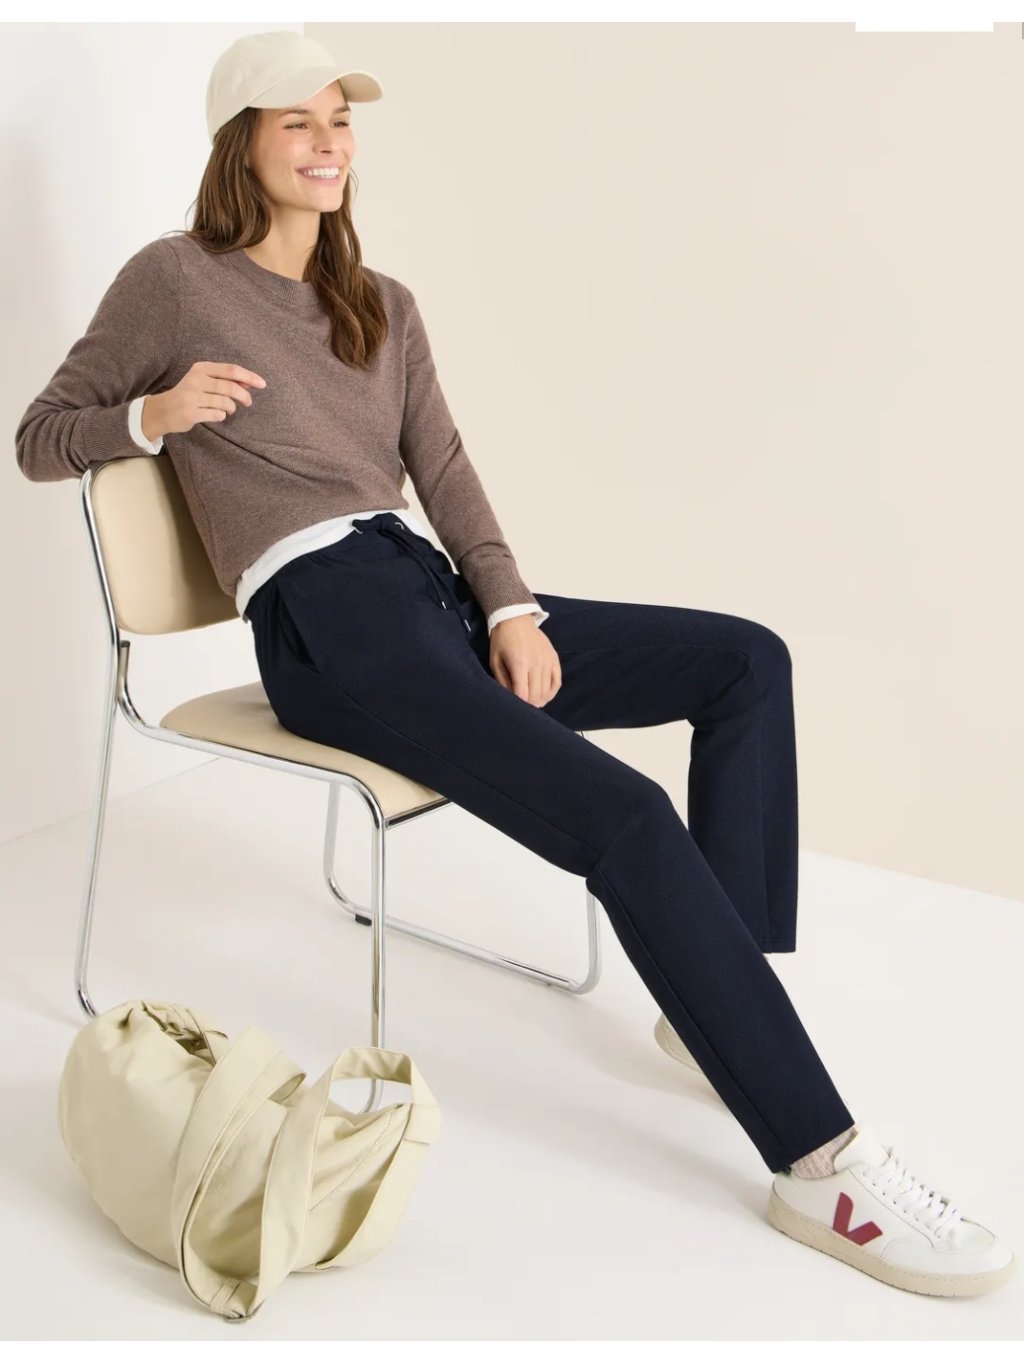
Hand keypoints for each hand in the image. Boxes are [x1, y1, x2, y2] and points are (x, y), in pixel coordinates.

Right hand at [142, 362, 266, 440]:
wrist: (163, 410)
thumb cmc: (190, 394)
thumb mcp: (204, 381)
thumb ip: (225, 380)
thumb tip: (250, 382)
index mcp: (201, 368)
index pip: (231, 370)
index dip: (249, 376)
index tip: (262, 384)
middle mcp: (196, 380)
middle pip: (230, 387)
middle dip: (244, 396)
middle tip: (248, 402)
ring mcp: (192, 396)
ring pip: (225, 402)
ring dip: (231, 408)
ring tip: (227, 409)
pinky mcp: (191, 412)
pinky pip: (217, 415)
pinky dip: (221, 416)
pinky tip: (216, 415)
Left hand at [489, 615, 560, 706]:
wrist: (515, 618)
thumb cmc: (502, 640)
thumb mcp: (495, 661)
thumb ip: (502, 681)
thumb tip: (510, 698)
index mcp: (520, 664)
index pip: (523, 694)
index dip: (519, 704)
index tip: (514, 704)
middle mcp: (536, 663)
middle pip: (536, 695)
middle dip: (529, 704)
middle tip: (523, 705)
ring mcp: (547, 661)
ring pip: (547, 691)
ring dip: (540, 700)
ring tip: (532, 702)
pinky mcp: (554, 658)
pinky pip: (557, 682)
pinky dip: (551, 692)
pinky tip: (545, 696)